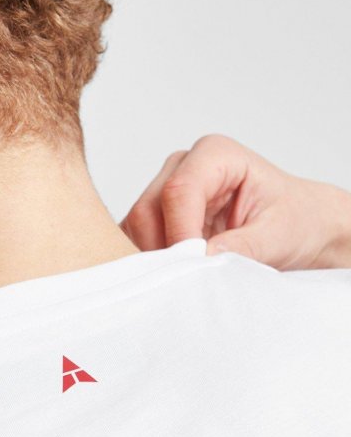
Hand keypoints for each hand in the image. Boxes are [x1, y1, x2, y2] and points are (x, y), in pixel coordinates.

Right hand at [118, 133, 350, 269]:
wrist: (300, 227)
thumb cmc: (295, 220)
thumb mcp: (279, 235)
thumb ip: (242, 245)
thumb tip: (203, 259)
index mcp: (215, 155)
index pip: (178, 191)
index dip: (180, 233)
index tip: (193, 266)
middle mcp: (183, 166)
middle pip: (147, 210)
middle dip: (164, 250)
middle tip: (188, 281)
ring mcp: (165, 190)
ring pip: (135, 228)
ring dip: (156, 258)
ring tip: (189, 278)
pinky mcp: (157, 216)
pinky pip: (136, 240)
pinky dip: (152, 262)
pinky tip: (178, 274)